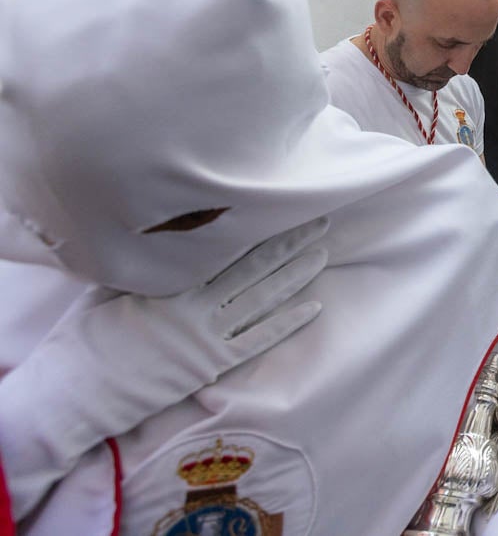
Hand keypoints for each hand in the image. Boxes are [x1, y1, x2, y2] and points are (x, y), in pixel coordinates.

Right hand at [0, 218, 327, 515]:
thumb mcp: (112, 289)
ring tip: (323, 253)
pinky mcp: (211, 366)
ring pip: (263, 299)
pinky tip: (313, 307)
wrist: (76, 391)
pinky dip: (287, 323)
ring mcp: (207, 336)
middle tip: (320, 221)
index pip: (225, 248)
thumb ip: (145, 267)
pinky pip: (258, 341)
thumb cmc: (87, 338)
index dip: (258, 228)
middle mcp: (196, 305)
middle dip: (290, 243)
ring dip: (296, 275)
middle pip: (254, 267)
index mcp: (172, 282)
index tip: (281, 206)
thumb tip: (159, 239)